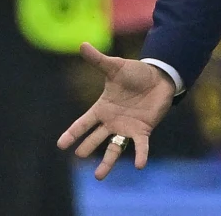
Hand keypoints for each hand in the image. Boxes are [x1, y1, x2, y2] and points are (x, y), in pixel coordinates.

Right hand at [58, 43, 175, 178]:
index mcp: (102, 108)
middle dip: (88, 147)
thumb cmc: (135, 73)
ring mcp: (127, 128)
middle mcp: (112, 122)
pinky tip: (140, 166)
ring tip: (99, 176)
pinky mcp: (143, 130)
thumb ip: (98, 60)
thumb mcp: (115, 66)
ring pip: (114, 148)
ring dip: (108, 162)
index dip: (72, 134)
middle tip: (80, 156)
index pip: (83, 123)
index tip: (60, 145)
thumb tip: (82, 44)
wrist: (159, 77)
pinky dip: (140, 155)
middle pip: (96, 138)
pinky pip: (140, 146)